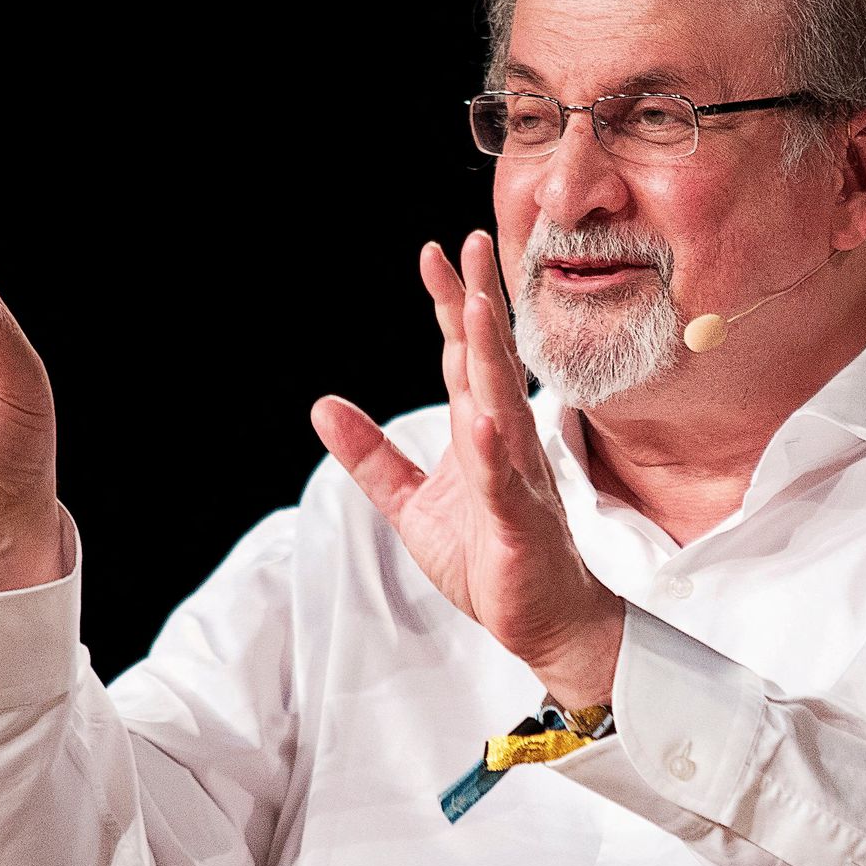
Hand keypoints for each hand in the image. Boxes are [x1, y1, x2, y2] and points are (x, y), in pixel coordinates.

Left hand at [311, 230, 623, 708]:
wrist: (541, 619)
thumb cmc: (490, 559)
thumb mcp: (411, 504)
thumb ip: (371, 455)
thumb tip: (323, 406)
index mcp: (477, 431)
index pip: (462, 355)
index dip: (448, 304)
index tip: (436, 254)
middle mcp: (502, 441)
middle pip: (488, 360)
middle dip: (477, 302)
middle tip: (470, 245)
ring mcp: (516, 477)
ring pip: (501, 406)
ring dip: (490, 356)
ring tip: (477, 306)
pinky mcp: (518, 521)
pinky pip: (503, 482)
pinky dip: (494, 451)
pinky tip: (484, 421)